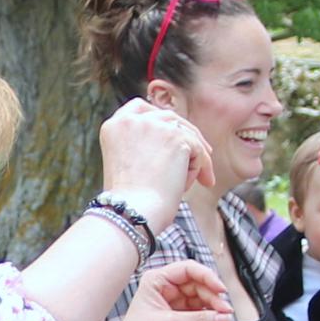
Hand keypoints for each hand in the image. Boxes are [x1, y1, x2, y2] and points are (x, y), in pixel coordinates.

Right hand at [93, 95, 210, 218]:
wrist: (133, 212)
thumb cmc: (129, 201)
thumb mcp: (126, 165)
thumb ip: (141, 146)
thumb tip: (174, 141)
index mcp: (114, 126)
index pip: (139, 108)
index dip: (158, 118)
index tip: (172, 131)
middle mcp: (131, 120)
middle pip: (168, 117)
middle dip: (185, 135)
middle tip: (202, 152)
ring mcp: (154, 125)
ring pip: (186, 134)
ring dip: (194, 156)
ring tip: (202, 178)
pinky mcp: (175, 137)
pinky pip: (198, 149)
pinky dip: (204, 166)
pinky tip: (206, 182)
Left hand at [96, 257, 233, 320]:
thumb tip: (224, 317)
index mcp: (157, 281)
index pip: (188, 269)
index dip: (207, 277)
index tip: (221, 290)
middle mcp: (166, 289)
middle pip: (199, 285)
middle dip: (213, 297)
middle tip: (226, 312)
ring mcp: (174, 305)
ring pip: (202, 300)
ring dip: (214, 309)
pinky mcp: (180, 320)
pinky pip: (201, 314)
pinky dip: (210, 320)